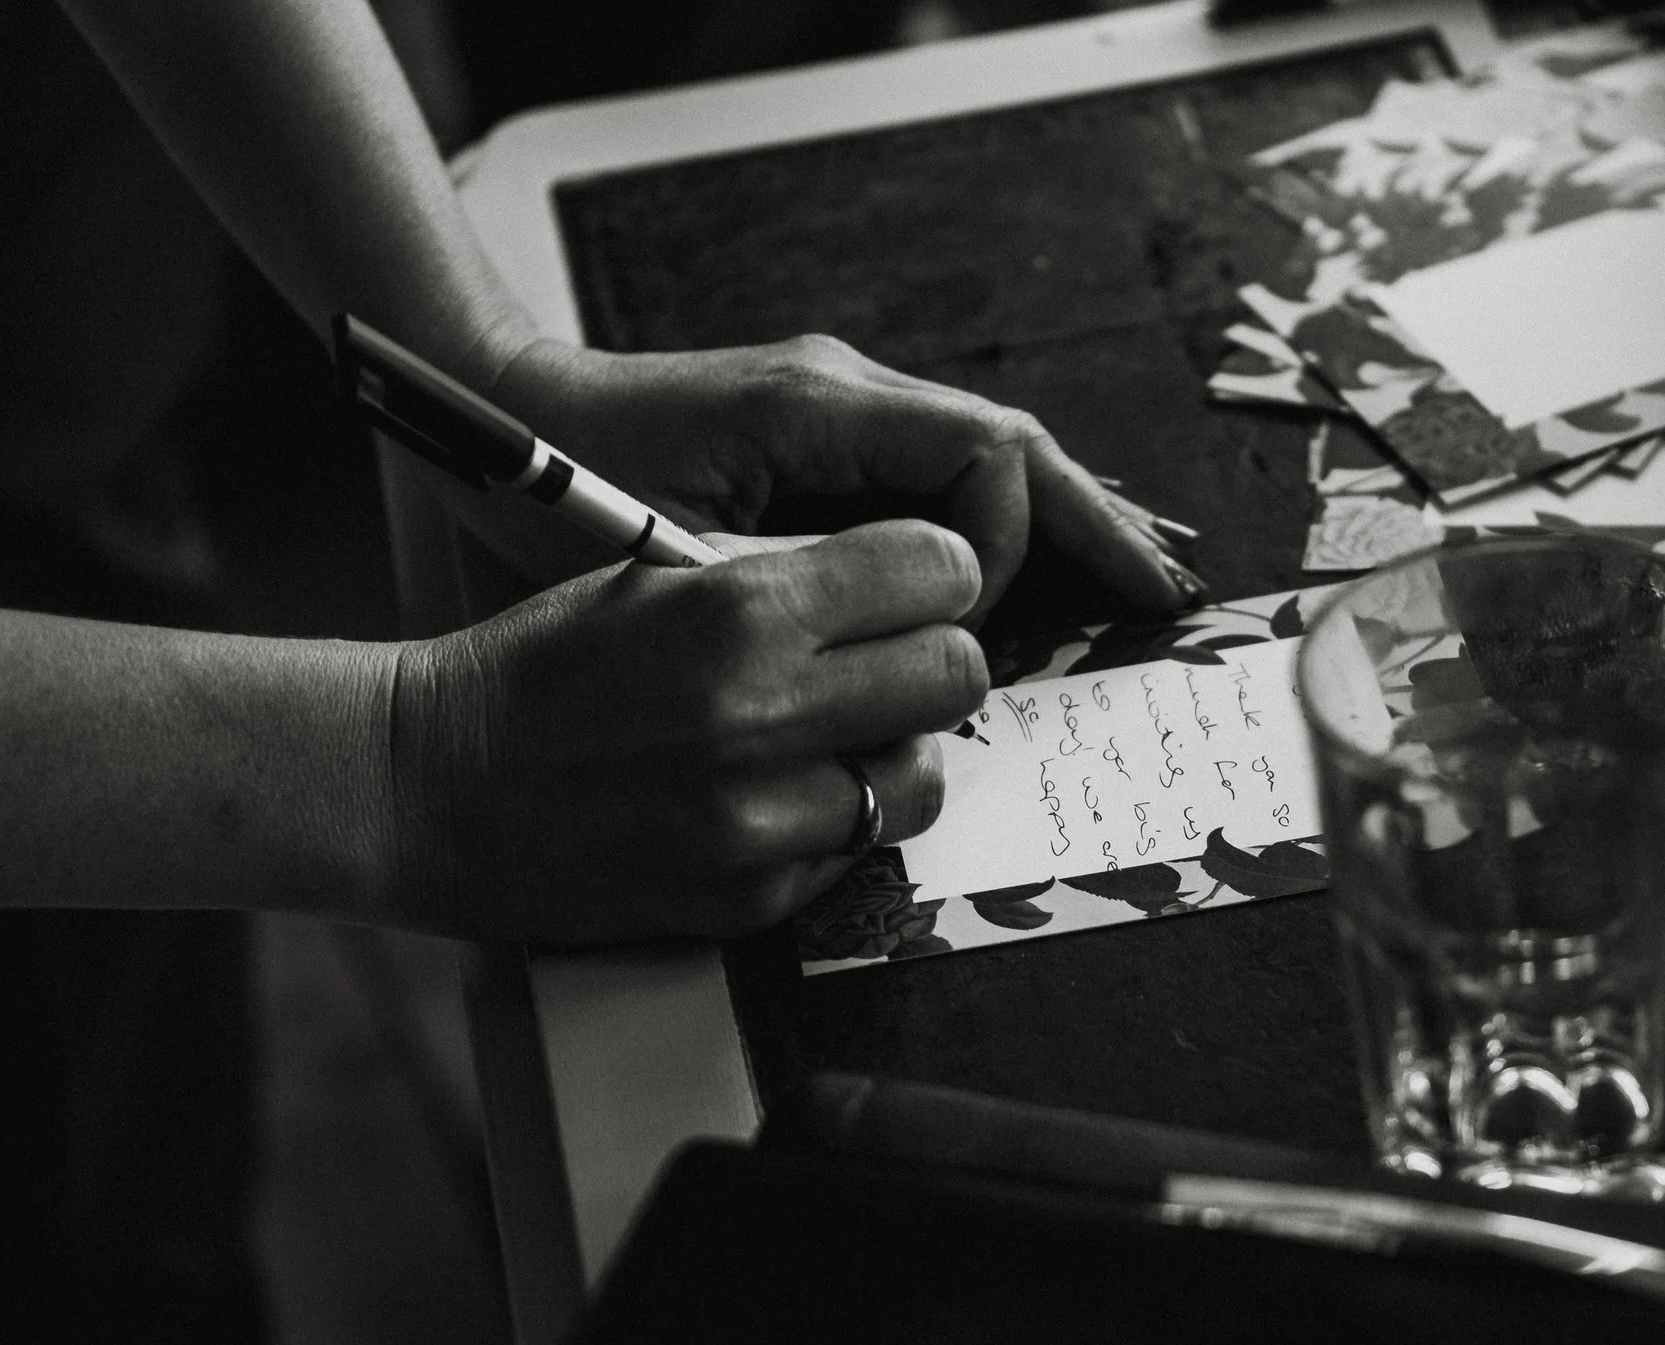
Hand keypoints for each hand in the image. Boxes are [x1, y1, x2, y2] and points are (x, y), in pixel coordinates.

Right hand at [383, 520, 987, 942]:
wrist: (431, 785)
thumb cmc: (544, 667)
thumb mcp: (656, 576)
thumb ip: (787, 575)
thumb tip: (912, 577)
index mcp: (740, 608)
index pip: (935, 568)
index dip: (936, 572)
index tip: (914, 585)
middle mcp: (762, 713)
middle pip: (955, 673)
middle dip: (931, 659)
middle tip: (884, 664)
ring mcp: (760, 819)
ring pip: (922, 777)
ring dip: (892, 753)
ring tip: (829, 738)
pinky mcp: (750, 898)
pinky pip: (853, 852)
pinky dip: (831, 823)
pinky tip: (770, 796)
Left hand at [442, 333, 1201, 620]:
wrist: (500, 414)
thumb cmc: (565, 484)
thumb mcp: (677, 550)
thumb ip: (798, 583)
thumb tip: (909, 631)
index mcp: (822, 407)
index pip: (984, 457)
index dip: (1000, 547)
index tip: (959, 621)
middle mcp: (848, 393)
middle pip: (1013, 451)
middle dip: (1094, 523)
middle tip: (1164, 594)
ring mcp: (842, 413)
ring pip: (989, 459)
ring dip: (1061, 523)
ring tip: (1131, 582)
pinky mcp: (824, 443)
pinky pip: (941, 478)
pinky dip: (1000, 525)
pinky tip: (1034, 572)